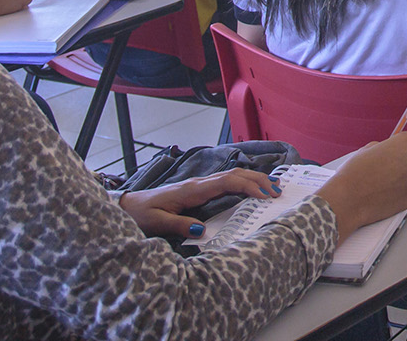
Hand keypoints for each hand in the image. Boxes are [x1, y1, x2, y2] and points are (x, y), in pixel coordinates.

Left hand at [118, 167, 282, 239]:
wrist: (128, 206)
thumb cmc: (142, 214)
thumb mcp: (158, 223)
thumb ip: (180, 226)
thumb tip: (203, 232)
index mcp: (193, 190)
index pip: (227, 182)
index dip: (248, 186)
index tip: (264, 196)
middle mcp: (199, 183)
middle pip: (235, 175)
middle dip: (258, 180)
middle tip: (278, 191)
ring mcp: (200, 184)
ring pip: (232, 176)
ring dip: (253, 179)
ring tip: (273, 187)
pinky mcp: (199, 189)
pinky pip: (226, 181)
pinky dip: (243, 182)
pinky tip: (252, 188)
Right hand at [315, 133, 406, 236]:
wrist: (349, 199)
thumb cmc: (356, 173)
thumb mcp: (369, 148)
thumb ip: (385, 147)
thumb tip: (390, 152)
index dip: (398, 147)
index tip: (391, 152)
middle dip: (403, 162)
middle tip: (386, 168)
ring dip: (401, 178)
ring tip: (381, 182)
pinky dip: (399, 193)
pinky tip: (384, 192)